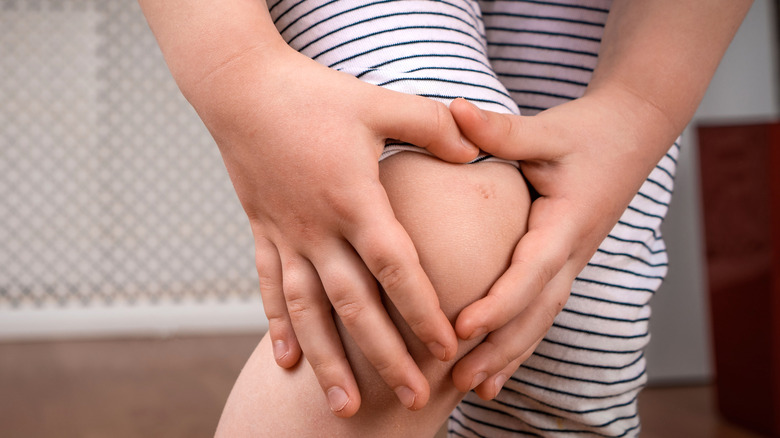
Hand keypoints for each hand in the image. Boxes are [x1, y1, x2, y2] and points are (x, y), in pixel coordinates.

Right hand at [193, 46, 477, 415]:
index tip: (448, 349)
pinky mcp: (262, 232)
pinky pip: (270, 288)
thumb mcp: (378, 102)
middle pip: (355, 305)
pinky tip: (285, 362)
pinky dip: (277, 327)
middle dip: (384, 355)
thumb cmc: (313, 93)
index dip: (423, 310)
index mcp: (353, 198)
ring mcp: (285, 234)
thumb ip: (430, 127)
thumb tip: (472, 151)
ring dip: (326, 361)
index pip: (396, 267)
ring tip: (343, 406)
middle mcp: (317, 227)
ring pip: (308, 311)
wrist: (239, 87)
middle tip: (411, 398)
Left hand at [447, 92, 672, 398]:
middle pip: (537, 312)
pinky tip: (496, 367)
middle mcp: (572, 252)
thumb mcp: (546, 129)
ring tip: (474, 390)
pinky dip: (520, 341)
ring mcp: (572, 262)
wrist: (631, 135)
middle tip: (458, 381)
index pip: (532, 272)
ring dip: (509, 355)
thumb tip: (452, 110)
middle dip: (499, 350)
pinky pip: (542, 310)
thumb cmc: (588, 132)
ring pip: (541, 319)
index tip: (460, 328)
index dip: (498, 304)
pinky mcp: (564, 263)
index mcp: (567, 224)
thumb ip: (501, 129)